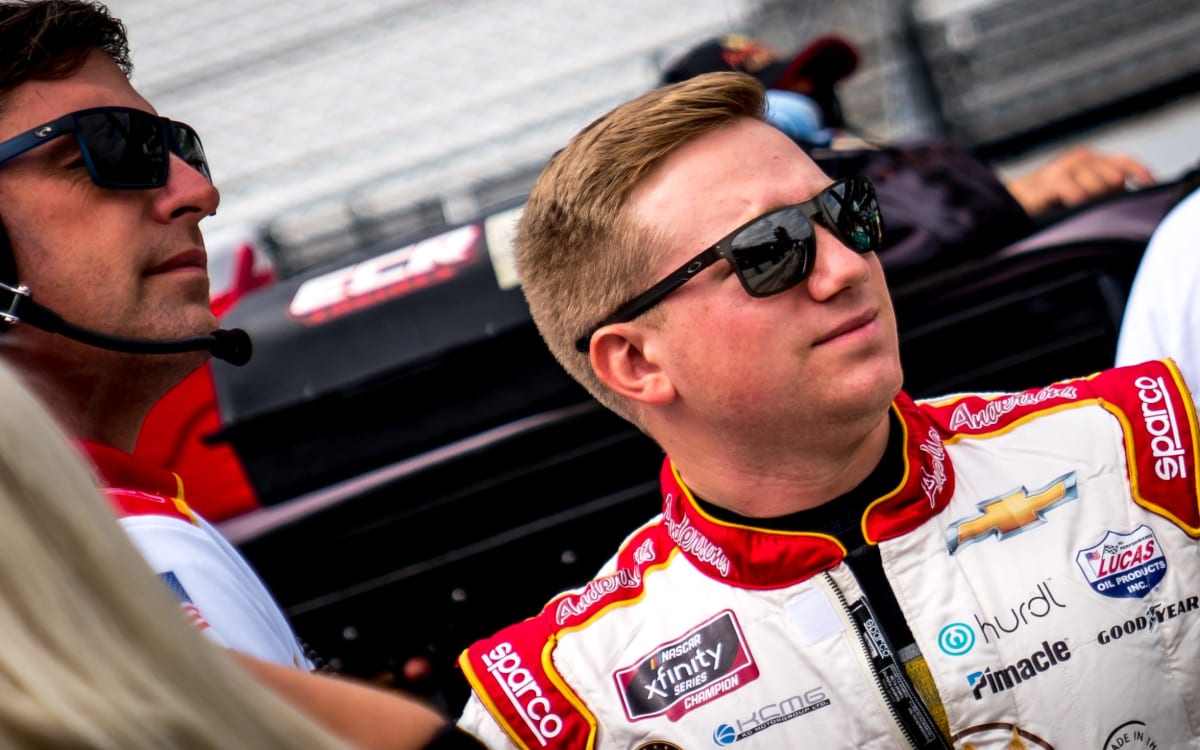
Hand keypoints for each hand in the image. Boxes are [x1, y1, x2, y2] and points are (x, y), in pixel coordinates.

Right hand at [1005, 146, 1155, 215]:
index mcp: (1088, 159)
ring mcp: (1064, 166)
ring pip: (1098, 187)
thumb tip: (1127, 192)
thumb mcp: (1079, 192)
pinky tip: (1066, 206)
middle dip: (1105, 195)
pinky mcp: (1051, 180)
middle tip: (1083, 205)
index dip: (1138, 172)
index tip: (1148, 185)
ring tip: (1068, 206)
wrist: (1009, 204)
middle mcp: (1079, 158)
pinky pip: (1078, 193)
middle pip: (1113, 178)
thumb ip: (1102, 188)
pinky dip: (1076, 202)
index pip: (1122, 161)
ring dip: (1087, 202)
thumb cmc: (1045, 202)